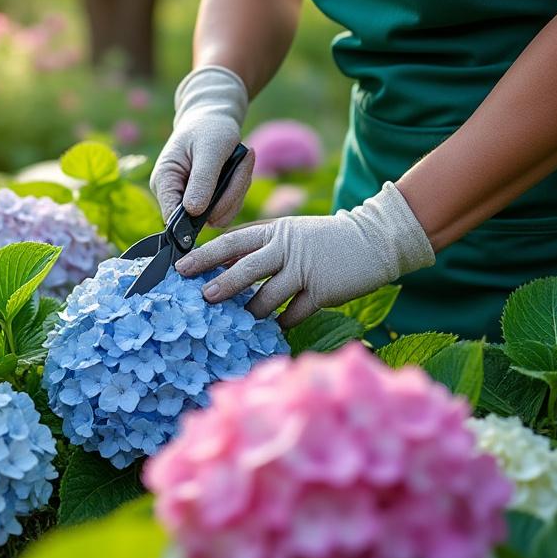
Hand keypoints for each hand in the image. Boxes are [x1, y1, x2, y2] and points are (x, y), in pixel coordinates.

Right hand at [149, 65, 253, 224]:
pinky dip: (240, 189)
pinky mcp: (207, 200)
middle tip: (242, 165)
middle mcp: (174, 194)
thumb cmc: (209, 128)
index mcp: (165, 181)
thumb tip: (193, 211)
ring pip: (220, 215)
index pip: (173, 217)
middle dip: (229, 196)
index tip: (223, 200)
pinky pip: (228, 208)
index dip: (196, 219)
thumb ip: (202, 181)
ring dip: (237, 191)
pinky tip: (241, 167)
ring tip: (242, 162)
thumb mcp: (209, 150)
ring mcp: (192, 199)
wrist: (214, 118)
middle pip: (203, 219)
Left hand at [175, 183, 435, 327]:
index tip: (182, 268)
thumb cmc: (324, 239)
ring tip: (243, 319)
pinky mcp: (323, 291)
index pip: (231, 242)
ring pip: (267, 297)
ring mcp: (305, 270)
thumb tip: (222, 262)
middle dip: (222, 285)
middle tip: (203, 298)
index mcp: (274, 232)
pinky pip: (294, 314)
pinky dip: (283, 322)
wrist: (374, 239)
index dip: (205, 256)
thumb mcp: (289, 233)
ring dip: (252, 311)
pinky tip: (277, 326)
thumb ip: (259, 246)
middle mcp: (286, 249)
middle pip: (245, 269)